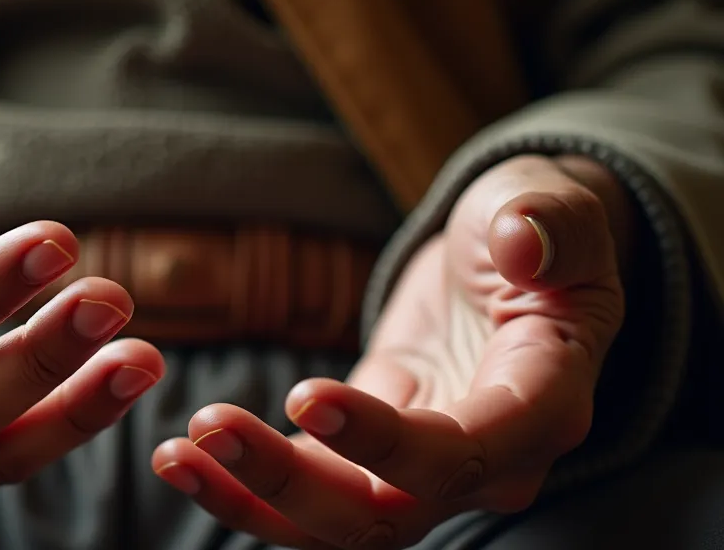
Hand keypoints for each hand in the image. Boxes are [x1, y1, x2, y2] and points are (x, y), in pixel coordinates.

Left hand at [152, 154, 631, 547]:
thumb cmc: (534, 231)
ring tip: (175, 455)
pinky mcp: (371, 460)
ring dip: (254, 499)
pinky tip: (178, 454)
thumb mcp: (549, 206)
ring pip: (337, 523)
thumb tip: (525, 242)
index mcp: (542, 405)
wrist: (510, 261)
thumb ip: (546, 223)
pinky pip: (308, 493)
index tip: (305, 397)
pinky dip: (244, 486)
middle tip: (210, 428)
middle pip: (388, 512)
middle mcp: (488, 463)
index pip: (464, 452)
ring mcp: (426, 473)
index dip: (385, 441)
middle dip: (293, 484)